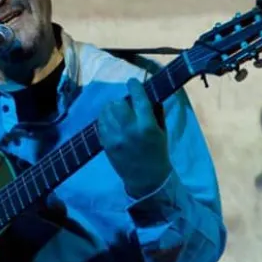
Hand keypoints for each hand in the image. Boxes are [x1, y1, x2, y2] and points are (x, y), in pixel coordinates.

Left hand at [97, 78, 171, 199]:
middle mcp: (129, 130)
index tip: (132, 82)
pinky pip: (100, 124)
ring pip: (106, 112)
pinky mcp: (105, 145)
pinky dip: (105, 120)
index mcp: (147, 126)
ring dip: (111, 109)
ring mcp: (115, 138)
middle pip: (117, 104)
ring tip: (116, 113)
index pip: (138, 98)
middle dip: (121, 101)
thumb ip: (154, 111)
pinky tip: (111, 123)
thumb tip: (148, 92)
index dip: (134, 86)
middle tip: (124, 104)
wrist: (147, 179)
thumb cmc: (158, 152)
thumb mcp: (161, 131)